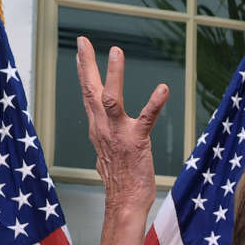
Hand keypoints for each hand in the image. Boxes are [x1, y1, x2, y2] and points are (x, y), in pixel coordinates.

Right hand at [75, 37, 167, 209]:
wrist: (124, 202)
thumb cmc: (120, 182)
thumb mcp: (107, 155)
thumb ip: (105, 138)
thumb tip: (103, 135)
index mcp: (97, 129)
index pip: (88, 95)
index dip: (84, 72)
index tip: (82, 50)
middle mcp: (103, 128)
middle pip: (90, 91)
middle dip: (86, 65)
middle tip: (83, 41)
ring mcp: (118, 134)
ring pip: (111, 99)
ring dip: (113, 75)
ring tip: (116, 51)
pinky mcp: (136, 142)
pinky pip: (146, 119)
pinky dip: (154, 103)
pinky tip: (163, 88)